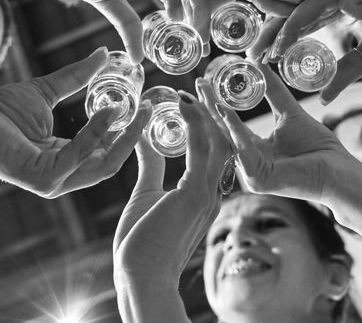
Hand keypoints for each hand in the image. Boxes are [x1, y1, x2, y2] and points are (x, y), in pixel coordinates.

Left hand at [0, 47, 151, 197]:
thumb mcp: (47, 92)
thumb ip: (76, 77)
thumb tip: (103, 53)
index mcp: (65, 159)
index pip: (106, 151)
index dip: (127, 130)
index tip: (144, 104)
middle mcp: (63, 176)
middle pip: (111, 161)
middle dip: (134, 136)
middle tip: (151, 107)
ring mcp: (54, 182)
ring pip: (103, 163)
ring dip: (124, 135)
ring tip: (138, 108)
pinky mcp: (44, 179)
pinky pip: (80, 154)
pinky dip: (98, 131)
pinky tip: (110, 110)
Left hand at [114, 93, 230, 286]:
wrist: (141, 276)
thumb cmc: (142, 242)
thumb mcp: (146, 193)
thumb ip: (151, 165)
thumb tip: (144, 139)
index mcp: (202, 193)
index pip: (214, 151)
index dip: (208, 124)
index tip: (197, 100)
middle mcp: (211, 192)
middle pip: (221, 143)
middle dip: (213, 113)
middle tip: (203, 85)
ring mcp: (207, 194)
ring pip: (216, 143)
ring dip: (206, 113)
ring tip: (197, 88)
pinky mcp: (195, 195)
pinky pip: (201, 152)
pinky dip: (195, 126)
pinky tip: (185, 105)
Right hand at [197, 68, 350, 204]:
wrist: (338, 171)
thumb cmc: (318, 147)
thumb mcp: (289, 113)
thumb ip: (273, 91)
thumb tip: (260, 63)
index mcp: (253, 149)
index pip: (228, 125)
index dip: (215, 104)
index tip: (203, 83)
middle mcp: (247, 163)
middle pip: (221, 132)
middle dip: (206, 107)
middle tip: (194, 85)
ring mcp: (249, 173)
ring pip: (227, 139)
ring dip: (214, 114)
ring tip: (203, 93)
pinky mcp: (257, 179)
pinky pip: (242, 148)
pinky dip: (232, 127)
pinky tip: (223, 109)